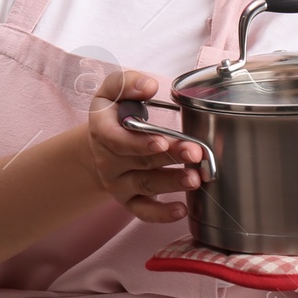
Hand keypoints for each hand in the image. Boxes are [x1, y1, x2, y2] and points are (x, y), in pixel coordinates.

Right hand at [87, 70, 205, 222]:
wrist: (102, 142)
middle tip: (195, 153)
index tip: (162, 141)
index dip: (139, 143)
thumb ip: (128, 83)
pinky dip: (161, 214)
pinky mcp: (128, 199)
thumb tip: (149, 86)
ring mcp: (118, 182)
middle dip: (170, 157)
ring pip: (146, 185)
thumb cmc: (113, 114)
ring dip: (172, 182)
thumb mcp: (113, 91)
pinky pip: (142, 211)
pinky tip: (181, 210)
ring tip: (195, 178)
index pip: (117, 140)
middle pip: (141, 160)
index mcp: (102, 130)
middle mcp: (108, 159)